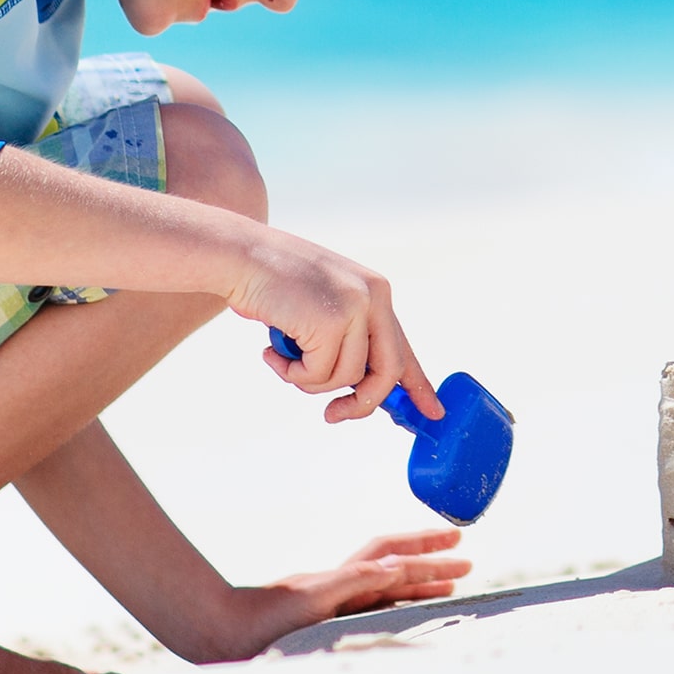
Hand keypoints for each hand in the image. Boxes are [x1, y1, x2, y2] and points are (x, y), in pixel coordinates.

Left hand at [179, 531, 472, 661]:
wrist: (225, 631)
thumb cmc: (264, 617)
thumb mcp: (311, 598)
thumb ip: (352, 580)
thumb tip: (392, 568)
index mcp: (344, 578)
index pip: (394, 556)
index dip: (427, 548)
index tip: (459, 542)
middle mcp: (342, 586)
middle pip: (396, 569)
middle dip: (432, 565)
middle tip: (467, 564)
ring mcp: (334, 603)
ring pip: (386, 588)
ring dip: (417, 585)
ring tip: (447, 588)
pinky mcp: (325, 621)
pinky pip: (372, 608)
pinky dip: (394, 604)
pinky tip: (400, 611)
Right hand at [234, 230, 441, 421]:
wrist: (241, 257)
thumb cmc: (274, 285)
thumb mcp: (323, 307)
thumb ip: (347, 338)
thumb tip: (360, 389)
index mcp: (376, 292)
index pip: (403, 347)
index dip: (417, 384)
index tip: (432, 412)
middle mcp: (374, 296)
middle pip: (387, 371)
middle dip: (362, 402)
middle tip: (333, 415)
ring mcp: (355, 307)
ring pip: (345, 378)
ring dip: (308, 381)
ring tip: (283, 359)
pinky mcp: (330, 321)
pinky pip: (316, 375)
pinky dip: (290, 373)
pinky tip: (272, 352)